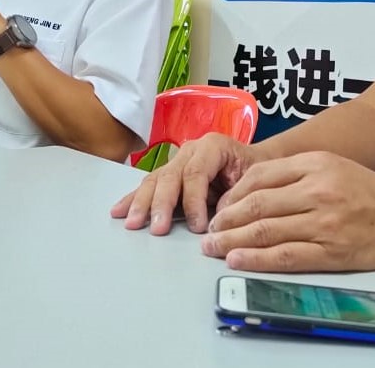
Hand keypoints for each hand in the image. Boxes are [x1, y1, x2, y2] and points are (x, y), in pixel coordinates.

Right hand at [110, 133, 264, 234]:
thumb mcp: (252, 179)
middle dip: (162, 204)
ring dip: (142, 203)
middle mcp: (191, 150)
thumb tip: (217, 217)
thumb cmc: (254, 171)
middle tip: (158, 228)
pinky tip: (120, 211)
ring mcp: (177, 160)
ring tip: (133, 223)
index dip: (194, 202)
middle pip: (170, 176)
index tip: (198, 228)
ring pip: (155, 180)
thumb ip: (235, 195)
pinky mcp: (169, 174)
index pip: (196, 174)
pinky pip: (149, 185)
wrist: (253, 163)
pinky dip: (134, 199)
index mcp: (213, 146)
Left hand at [198, 151, 374, 272]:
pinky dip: (256, 259)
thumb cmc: (370, 190)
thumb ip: (295, 174)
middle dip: (225, 220)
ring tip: (213, 248)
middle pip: (257, 204)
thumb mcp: (333, 166)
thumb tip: (251, 192)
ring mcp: (324, 222)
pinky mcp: (331, 251)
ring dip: (232, 241)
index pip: (259, 176)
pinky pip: (285, 256)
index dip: (232, 194)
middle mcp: (317, 190)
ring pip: (265, 230)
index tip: (218, 207)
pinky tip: (238, 260)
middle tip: (207, 231)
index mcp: (315, 164)